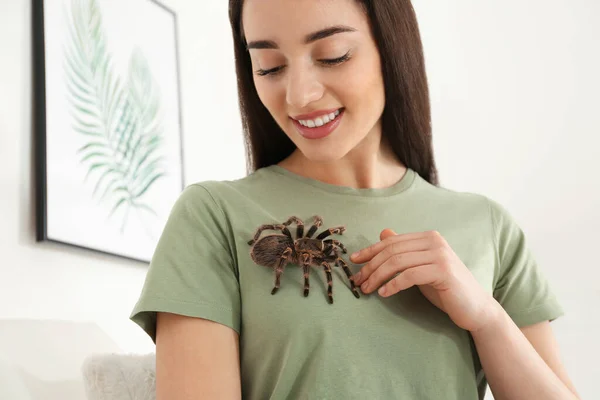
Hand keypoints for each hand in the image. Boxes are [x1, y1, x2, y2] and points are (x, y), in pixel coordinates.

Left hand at [350, 229, 499, 331]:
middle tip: (358, 281)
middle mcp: (434, 241)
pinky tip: (384, 293)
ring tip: (367, 289)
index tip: (354, 262)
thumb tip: (384, 232)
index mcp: (428, 237)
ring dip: (377, 276)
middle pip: (391, 251)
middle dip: (370, 266)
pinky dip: (393, 284)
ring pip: (397, 262)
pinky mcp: (443, 271)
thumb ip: (404, 251)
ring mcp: (440, 255)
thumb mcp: (420, 266)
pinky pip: (410, 275)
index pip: (391, 242)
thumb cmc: (445, 288)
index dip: (370, 251)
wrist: (475, 307)